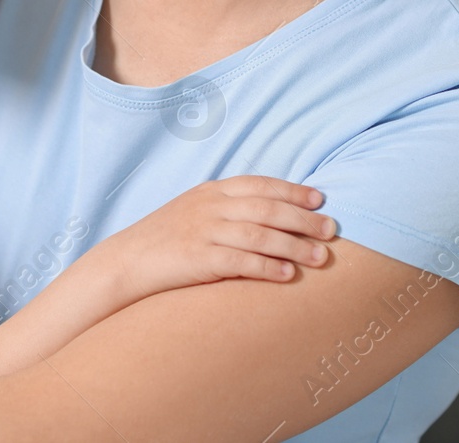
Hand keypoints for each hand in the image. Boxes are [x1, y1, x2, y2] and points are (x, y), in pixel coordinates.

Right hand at [87, 176, 336, 307]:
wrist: (126, 261)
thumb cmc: (167, 240)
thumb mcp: (196, 212)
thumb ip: (229, 209)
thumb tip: (273, 214)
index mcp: (211, 191)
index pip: (260, 185)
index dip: (292, 191)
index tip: (320, 200)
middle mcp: (209, 206)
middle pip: (266, 208)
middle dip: (303, 219)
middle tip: (331, 230)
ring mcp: (202, 231)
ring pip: (259, 234)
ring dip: (294, 245)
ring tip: (321, 258)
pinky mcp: (197, 258)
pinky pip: (239, 261)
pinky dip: (266, 267)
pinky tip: (287, 275)